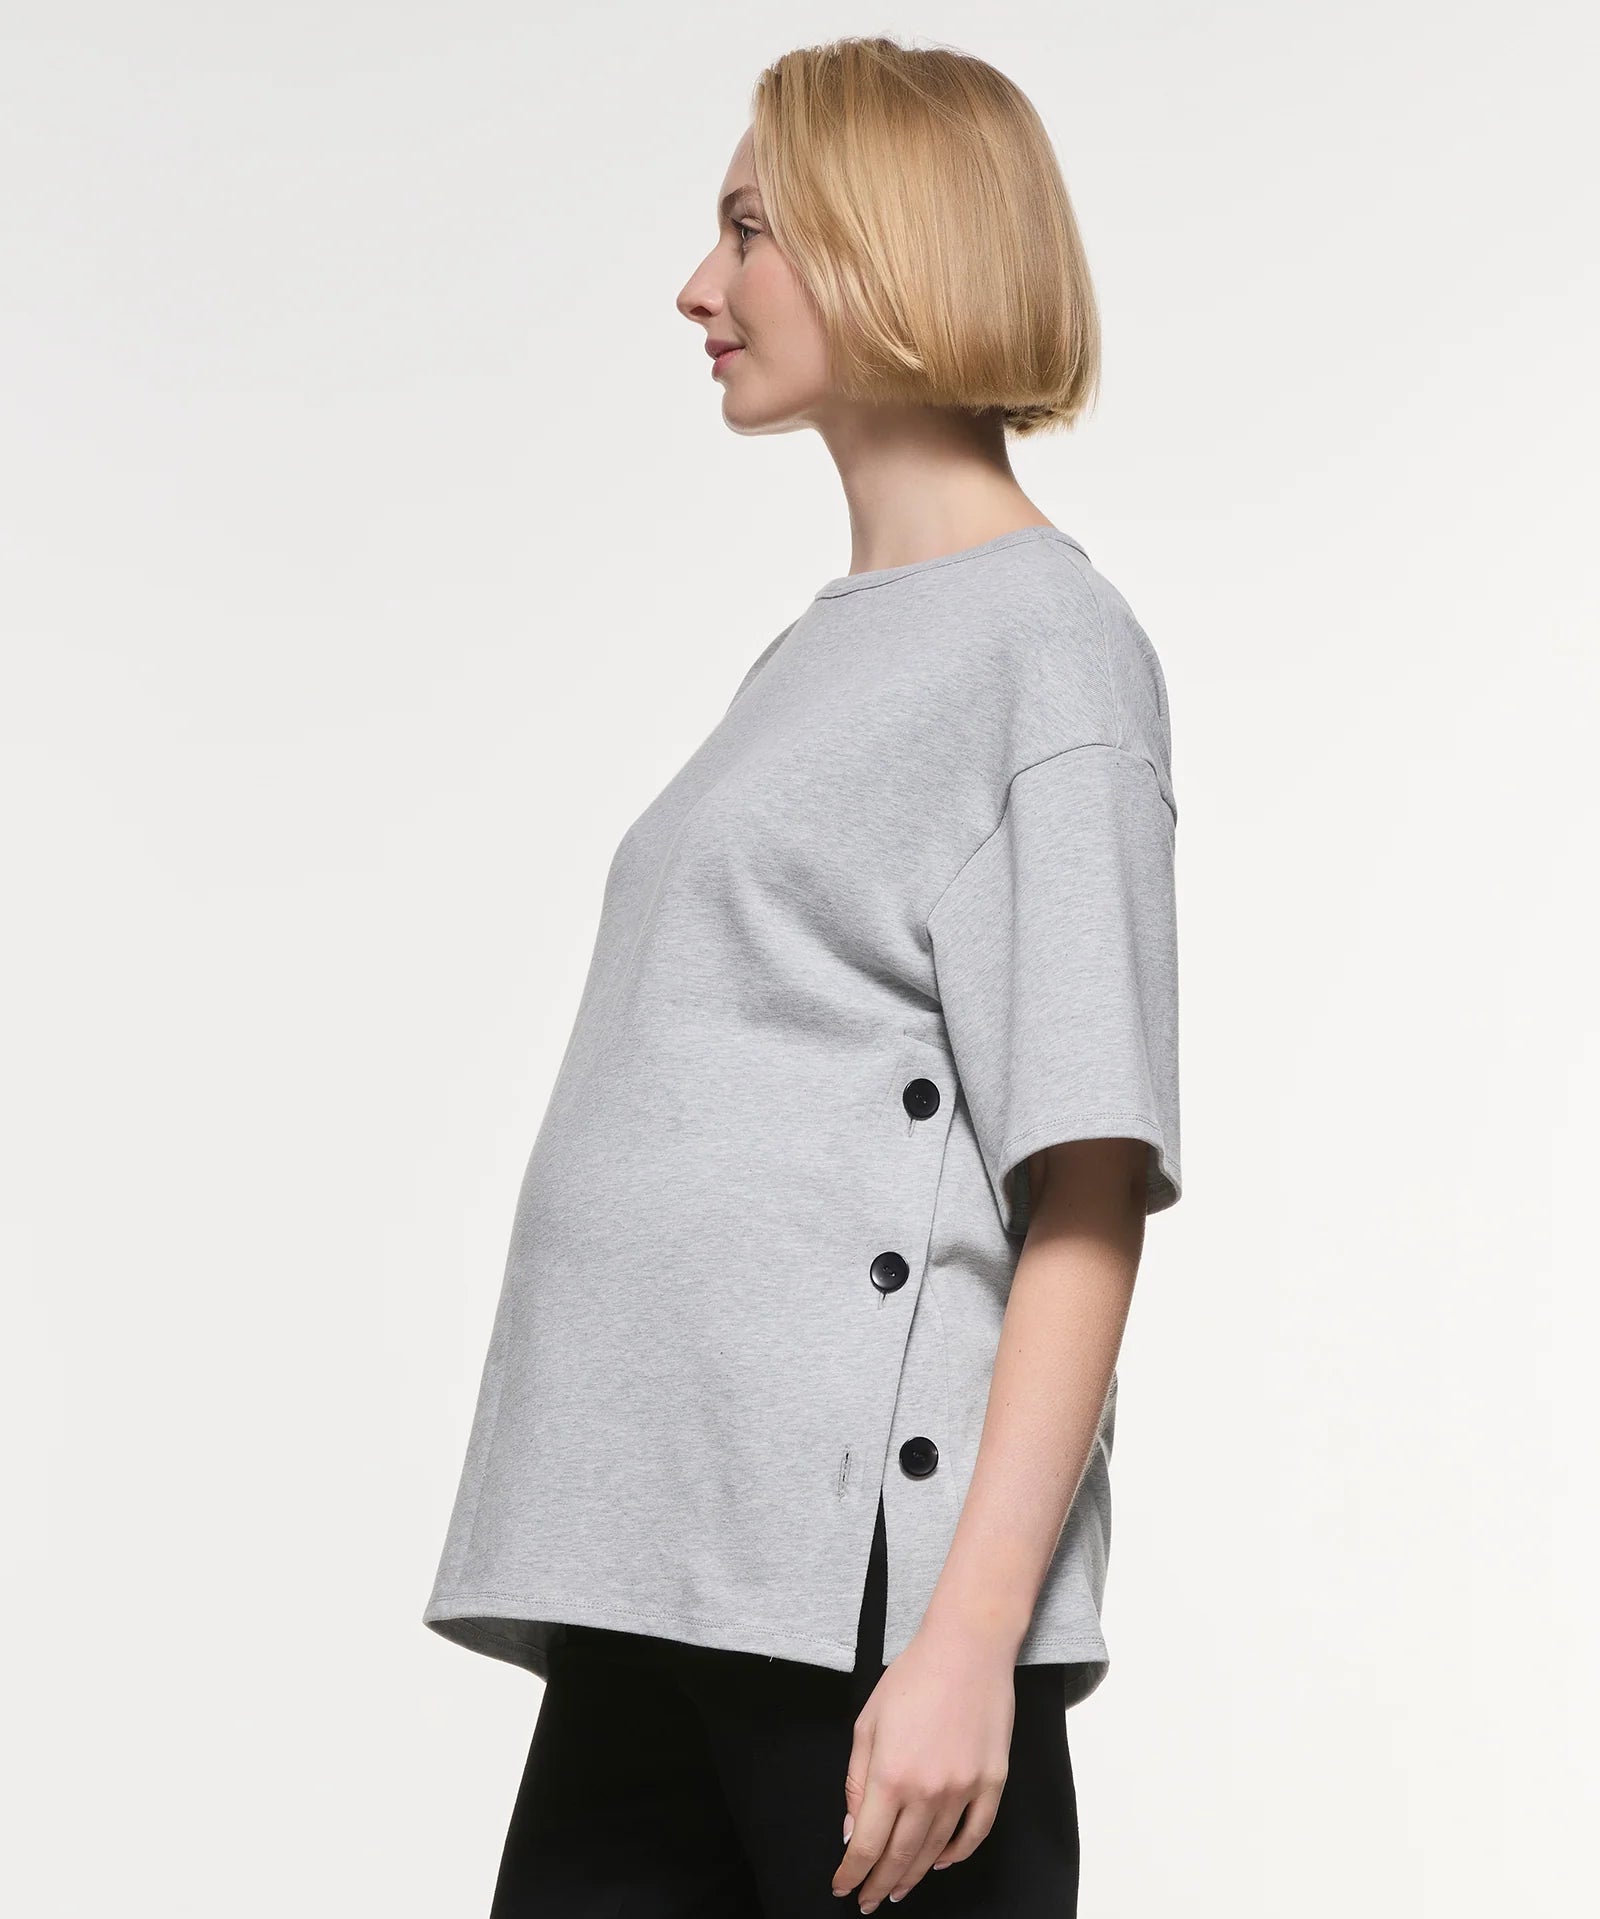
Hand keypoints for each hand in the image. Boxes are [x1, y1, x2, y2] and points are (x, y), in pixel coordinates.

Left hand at [831, 1622, 1015, 1909]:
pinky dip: (957, 1854)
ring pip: (936, 1851)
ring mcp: (965, 1789)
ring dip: (914, 1875)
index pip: (868, 1845)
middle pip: (901, 1856)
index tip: (843, 1888)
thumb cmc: (912, 1677)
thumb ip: (857, 1780)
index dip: (853, 1873)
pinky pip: (975, 1833)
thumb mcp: (868, 1723)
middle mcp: (928, 1790)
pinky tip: (942, 1862)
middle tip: (867, 1901)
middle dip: (880, 1884)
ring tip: (898, 1888)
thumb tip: (853, 1830)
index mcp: (891, 1775)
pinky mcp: (993, 1783)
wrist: (968, 1647)